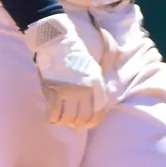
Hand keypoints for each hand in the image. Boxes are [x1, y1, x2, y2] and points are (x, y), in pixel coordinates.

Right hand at [23, 13, 108, 128]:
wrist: (57, 43)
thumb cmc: (78, 52)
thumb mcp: (98, 61)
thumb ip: (105, 71)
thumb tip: (114, 75)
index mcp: (96, 83)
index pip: (98, 111)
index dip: (93, 121)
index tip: (87, 122)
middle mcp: (84, 90)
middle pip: (83, 118)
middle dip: (78, 123)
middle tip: (72, 121)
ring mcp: (68, 92)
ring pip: (68, 119)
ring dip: (64, 122)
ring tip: (62, 119)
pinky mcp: (53, 92)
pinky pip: (53, 115)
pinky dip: (52, 119)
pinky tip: (51, 116)